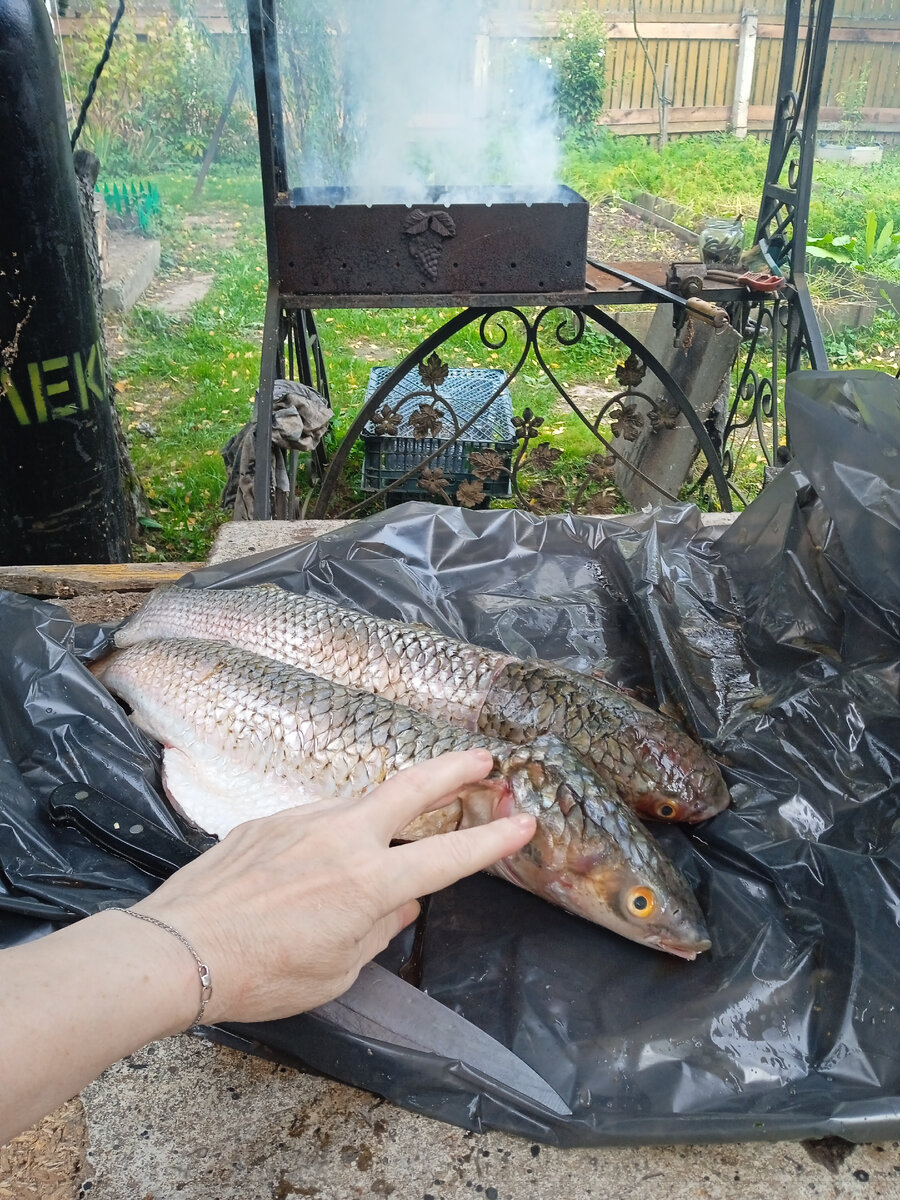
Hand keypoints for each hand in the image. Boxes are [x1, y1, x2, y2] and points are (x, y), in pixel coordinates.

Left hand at [133, 748, 535, 1023]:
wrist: (180, 948)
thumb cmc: (264, 975)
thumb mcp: (337, 970)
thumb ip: (377, 930)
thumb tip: (401, 903)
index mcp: (370, 881)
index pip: (448, 855)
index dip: (493, 839)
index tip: (524, 820)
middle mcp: (344, 837)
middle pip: (413, 786)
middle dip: (456, 767)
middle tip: (484, 757)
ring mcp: (304, 820)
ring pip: (358, 805)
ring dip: (382, 814)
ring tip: (382, 841)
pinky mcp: (268, 819)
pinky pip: (315, 821)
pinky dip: (331, 835)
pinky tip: (312, 865)